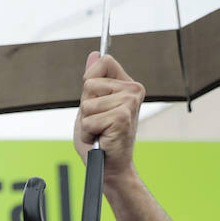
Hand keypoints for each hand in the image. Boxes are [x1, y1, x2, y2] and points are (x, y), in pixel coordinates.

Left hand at [75, 51, 144, 181]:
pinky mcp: (122, 117)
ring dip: (86, 122)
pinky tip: (100, 138)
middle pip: (89, 83)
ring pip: (87, 104)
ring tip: (99, 131)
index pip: (104, 61)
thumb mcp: (91, 106)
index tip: (94, 100)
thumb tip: (94, 53)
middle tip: (98, 122)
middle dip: (85, 106)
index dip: (89, 80)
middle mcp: (133, 90)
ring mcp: (129, 103)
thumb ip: (93, 81)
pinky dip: (87, 132)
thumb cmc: (100, 139)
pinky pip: (88, 120)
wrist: (109, 167)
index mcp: (127, 85)